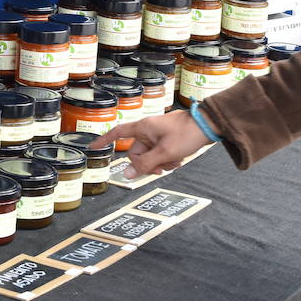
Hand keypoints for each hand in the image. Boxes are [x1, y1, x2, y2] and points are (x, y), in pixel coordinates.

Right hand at [95, 109, 211, 179]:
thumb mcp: (165, 153)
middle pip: (137, 152)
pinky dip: (167, 160)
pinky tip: (178, 160)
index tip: (93, 147)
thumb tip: (127, 175)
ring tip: (174, 162)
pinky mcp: (167, 140)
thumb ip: (145, 165)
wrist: (207, 126)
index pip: (117, 133)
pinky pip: (160, 154)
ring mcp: (157, 135)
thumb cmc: (186, 134)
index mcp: (143, 128)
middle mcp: (148, 131)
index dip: (104, 140)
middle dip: (148, 163)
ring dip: (160, 163)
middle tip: (162, 168)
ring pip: (150, 155)